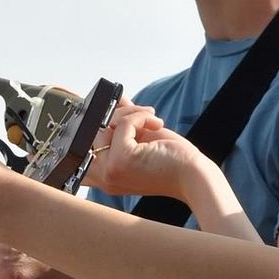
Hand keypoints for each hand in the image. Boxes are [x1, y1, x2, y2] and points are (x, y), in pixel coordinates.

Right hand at [87, 102, 206, 201]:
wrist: (194, 176)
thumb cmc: (173, 163)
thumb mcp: (144, 139)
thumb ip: (124, 123)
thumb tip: (116, 101)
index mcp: (107, 177)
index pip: (84, 151)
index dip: (96, 126)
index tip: (115, 110)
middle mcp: (104, 177)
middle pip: (94, 132)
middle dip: (119, 115)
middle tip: (144, 115)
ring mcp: (109, 171)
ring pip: (105, 126)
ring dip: (132, 114)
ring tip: (153, 120)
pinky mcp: (121, 160)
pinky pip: (122, 124)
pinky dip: (141, 117)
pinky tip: (157, 124)